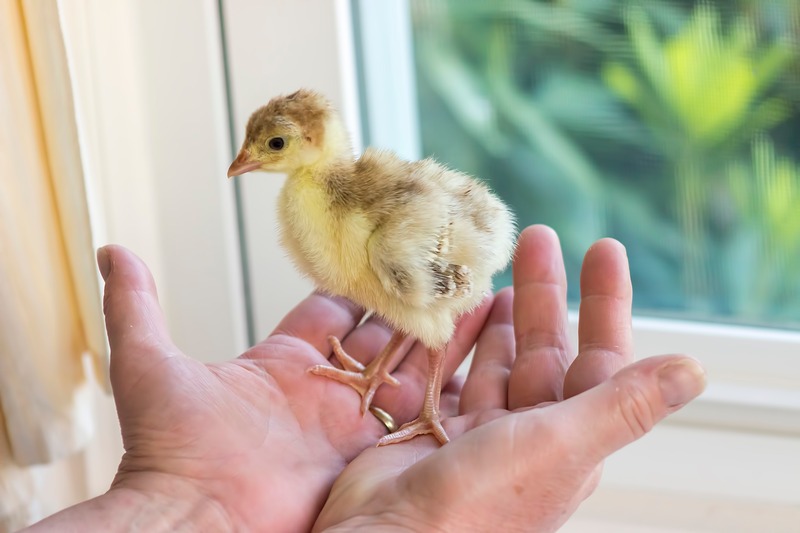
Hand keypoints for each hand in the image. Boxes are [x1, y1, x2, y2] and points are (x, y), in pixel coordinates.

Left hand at [28, 245, 492, 531]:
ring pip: (405, 370)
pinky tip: (477, 354)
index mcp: (278, 364)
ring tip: (473, 300)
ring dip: (437, 338)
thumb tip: (113, 249)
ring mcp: (348, 424)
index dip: (355, 285)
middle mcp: (320, 393)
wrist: (194, 522)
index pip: (329, 312)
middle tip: (444, 271)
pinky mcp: (369, 453)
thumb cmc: (168, 451)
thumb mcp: (148, 364)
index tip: (385, 252)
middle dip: (410, 305)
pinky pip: (415, 413)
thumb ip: (135, 304)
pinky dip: (444, 386)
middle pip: (377, 338)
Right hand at [313, 225, 706, 531]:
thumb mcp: (563, 445)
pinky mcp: (437, 428)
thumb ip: (624, 404)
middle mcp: (532, 433)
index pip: (602, 359)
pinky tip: (459, 310)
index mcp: (573, 438)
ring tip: (500, 267)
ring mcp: (482, 431)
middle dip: (545, 294)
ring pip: (500, 357)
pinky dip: (457, 339)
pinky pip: (453, 371)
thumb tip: (694, 370)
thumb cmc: (483, 502)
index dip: (606, 304)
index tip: (603, 251)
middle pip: (546, 349)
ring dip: (502, 314)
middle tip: (539, 237)